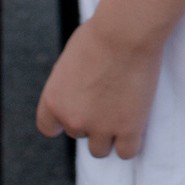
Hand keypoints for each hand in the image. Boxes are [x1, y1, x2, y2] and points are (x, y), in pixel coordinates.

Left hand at [35, 18, 162, 158]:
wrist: (125, 32)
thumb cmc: (100, 35)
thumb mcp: (70, 60)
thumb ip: (69, 84)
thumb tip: (78, 94)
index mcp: (54, 100)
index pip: (48, 127)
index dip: (62, 121)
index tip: (75, 112)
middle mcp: (73, 118)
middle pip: (79, 133)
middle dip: (92, 120)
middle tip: (108, 97)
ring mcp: (101, 127)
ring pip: (100, 150)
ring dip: (109, 135)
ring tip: (122, 112)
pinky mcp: (128, 129)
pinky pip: (127, 152)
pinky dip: (131, 141)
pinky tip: (135, 124)